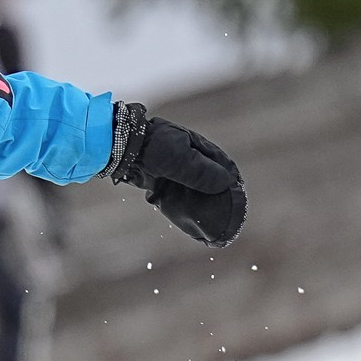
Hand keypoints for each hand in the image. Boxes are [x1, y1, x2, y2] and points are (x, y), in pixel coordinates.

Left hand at [108, 102, 245, 247]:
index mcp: (197, 145)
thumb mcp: (181, 160)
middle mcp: (188, 154)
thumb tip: (225, 182)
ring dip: (201, 197)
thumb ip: (201, 172)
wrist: (123, 150)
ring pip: (194, 184)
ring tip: (210, 215)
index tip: (237, 195)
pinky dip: (185, 201)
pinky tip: (189, 214)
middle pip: (209, 174)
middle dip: (216, 191)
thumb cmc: (153, 150)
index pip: (221, 162)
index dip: (230, 178)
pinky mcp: (162, 177)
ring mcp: (174, 165)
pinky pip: (179, 191)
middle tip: (224, 209)